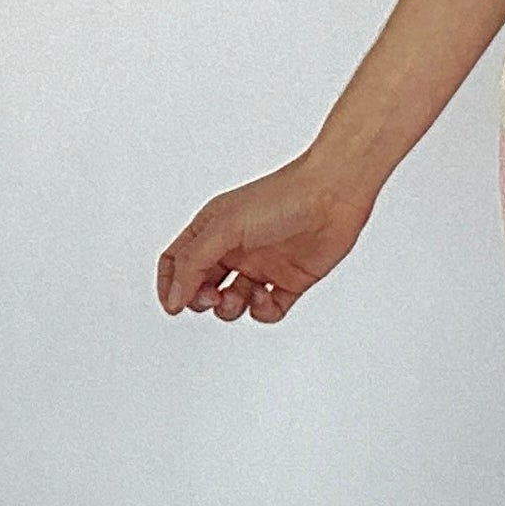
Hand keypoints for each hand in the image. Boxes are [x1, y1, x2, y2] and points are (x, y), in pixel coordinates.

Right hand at [156, 153, 374, 324]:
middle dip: (200, 300)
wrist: (333, 195)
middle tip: (211, 297)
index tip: (174, 304)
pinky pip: (267, 310)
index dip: (171, 285)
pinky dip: (262, 311)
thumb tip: (174, 297)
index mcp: (213, 229)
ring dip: (230, 308)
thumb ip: (193, 263)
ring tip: (239, 296)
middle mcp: (235, 249)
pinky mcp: (289, 281)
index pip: (178, 261)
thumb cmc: (282, 198)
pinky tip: (265, 295)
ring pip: (233, 303)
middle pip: (202, 287)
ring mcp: (262, 266)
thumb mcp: (224, 227)